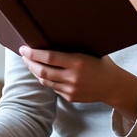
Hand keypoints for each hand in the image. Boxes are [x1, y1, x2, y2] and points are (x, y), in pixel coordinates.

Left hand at [19, 46, 136, 120]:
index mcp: (78, 62)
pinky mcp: (70, 97)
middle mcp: (73, 77)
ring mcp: (71, 89)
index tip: (24, 48)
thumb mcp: (90, 51)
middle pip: (43, 70)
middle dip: (29, 62)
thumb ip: (72, 50)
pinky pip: (53, 88)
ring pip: (45, 81)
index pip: (49, 58)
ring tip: (30, 63)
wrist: (113, 85)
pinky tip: (43, 73)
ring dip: (35, 71)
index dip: (34, 53)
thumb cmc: (101, 64)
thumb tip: (51, 39)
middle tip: (23, 55)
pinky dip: (46, 80)